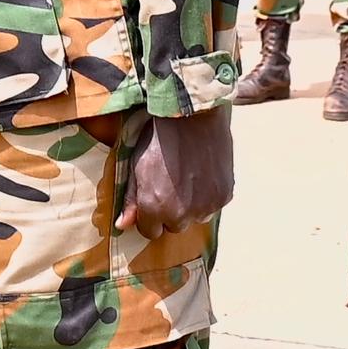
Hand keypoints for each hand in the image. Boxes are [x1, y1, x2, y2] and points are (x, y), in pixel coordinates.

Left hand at [117, 109, 234, 237]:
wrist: (192, 116)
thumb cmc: (159, 138)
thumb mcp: (136, 166)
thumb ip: (130, 199)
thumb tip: (123, 225)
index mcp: (154, 208)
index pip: (150, 232)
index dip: (149, 216)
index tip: (153, 198)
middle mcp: (181, 214)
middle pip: (174, 226)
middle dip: (171, 211)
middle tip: (172, 184)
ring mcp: (205, 207)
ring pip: (196, 217)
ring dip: (191, 205)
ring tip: (188, 177)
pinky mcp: (224, 196)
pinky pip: (213, 205)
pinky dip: (208, 195)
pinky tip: (203, 172)